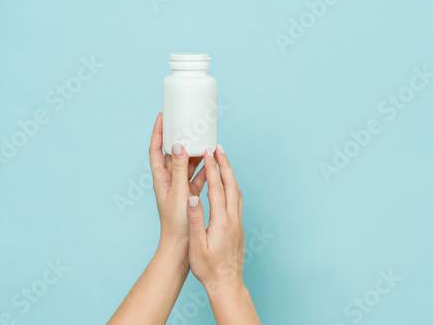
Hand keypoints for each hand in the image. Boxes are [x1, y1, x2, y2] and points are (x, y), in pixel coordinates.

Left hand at [149, 112, 206, 257]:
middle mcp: (168, 180)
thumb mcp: (177, 192)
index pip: (155, 150)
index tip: (161, 117)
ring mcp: (180, 186)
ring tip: (202, 139)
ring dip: (193, 152)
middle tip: (186, 124)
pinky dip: (204, 167)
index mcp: (160, 178)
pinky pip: (197, 175)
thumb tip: (176, 145)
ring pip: (186, 163)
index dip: (156, 133)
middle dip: (178, 138)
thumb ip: (178, 169)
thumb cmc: (175, 222)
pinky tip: (212, 160)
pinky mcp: (190, 193)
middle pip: (171, 154)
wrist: (181, 245)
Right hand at [186, 145, 260, 323]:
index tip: (208, 153)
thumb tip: (193, 198)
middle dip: (224, 165)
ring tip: (223, 161)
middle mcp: (233, 219)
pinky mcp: (239, 227)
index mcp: (221, 221)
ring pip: (236, 191)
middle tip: (218, 149)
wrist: (227, 284)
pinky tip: (229, 186)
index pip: (217, 188)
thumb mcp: (197, 246)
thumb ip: (196, 220)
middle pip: (231, 185)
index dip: (212, 169)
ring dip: (230, 174)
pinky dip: (233, 187)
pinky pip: (237, 200)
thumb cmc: (208, 268)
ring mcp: (238, 222)